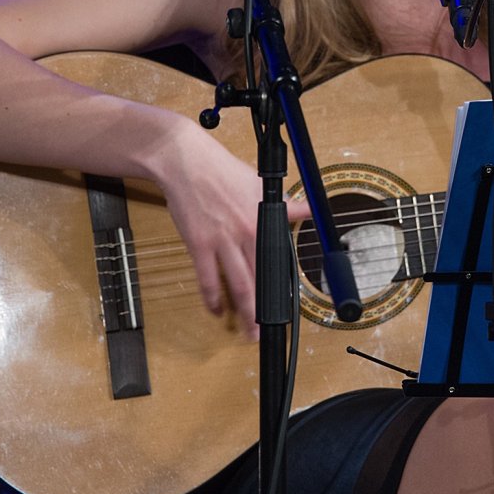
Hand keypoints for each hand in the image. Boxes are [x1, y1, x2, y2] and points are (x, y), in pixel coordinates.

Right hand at [157, 122, 312, 338]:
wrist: (186, 162)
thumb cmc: (221, 170)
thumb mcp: (259, 185)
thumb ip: (284, 204)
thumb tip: (307, 209)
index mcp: (262, 221)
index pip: (278, 262)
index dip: (283, 287)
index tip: (287, 306)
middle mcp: (245, 234)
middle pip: (260, 279)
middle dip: (265, 309)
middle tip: (268, 329)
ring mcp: (221, 240)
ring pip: (237, 284)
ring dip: (243, 311)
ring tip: (247, 331)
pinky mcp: (198, 243)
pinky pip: (207, 278)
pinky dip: (212, 298)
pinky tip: (216, 310)